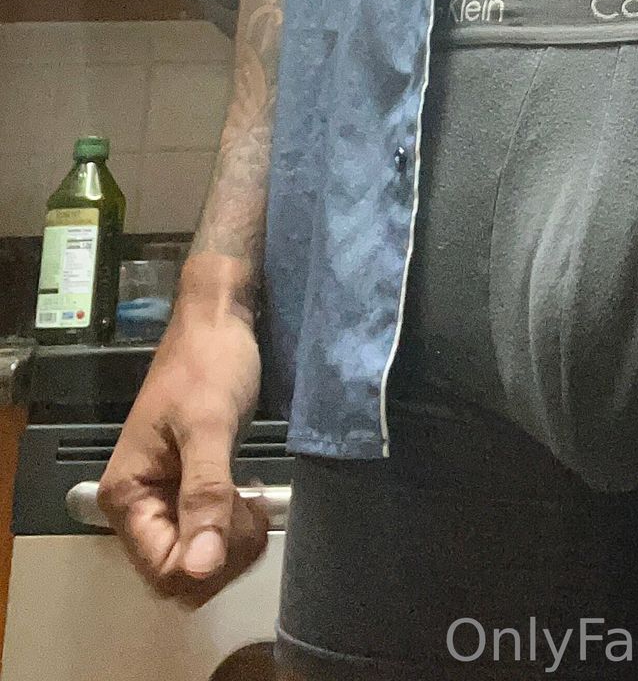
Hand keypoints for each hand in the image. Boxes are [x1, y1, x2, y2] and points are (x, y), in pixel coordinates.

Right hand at [98, 283, 266, 604]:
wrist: (218, 322)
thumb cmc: (209, 364)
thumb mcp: (209, 426)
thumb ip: (205, 494)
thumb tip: (200, 570)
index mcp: (126, 495)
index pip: (162, 571)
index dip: (208, 563)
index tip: (244, 518)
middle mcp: (137, 505)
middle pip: (179, 573)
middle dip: (223, 553)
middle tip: (254, 507)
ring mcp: (162, 499)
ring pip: (197, 557)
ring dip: (231, 541)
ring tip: (254, 498)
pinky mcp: (188, 489)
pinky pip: (208, 533)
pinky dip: (233, 525)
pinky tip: (250, 494)